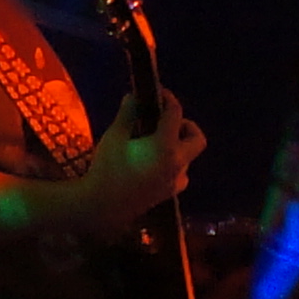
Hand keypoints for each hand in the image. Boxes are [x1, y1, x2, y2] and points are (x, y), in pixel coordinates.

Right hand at [78, 104, 202, 236]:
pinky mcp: (170, 193)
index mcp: (165, 147)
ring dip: (178, 145)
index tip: (160, 93)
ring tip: (154, 142)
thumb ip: (127, 115)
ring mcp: (176, 181)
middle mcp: (177, 164)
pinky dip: (174, 164)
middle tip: (165, 122)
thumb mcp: (114, 137)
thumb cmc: (106, 169)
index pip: (175, 114)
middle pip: (197, 138)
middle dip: (186, 125)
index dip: (169, 99)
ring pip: (188, 157)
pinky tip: (154, 163)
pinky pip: (181, 173)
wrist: (101, 206)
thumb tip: (133, 96)